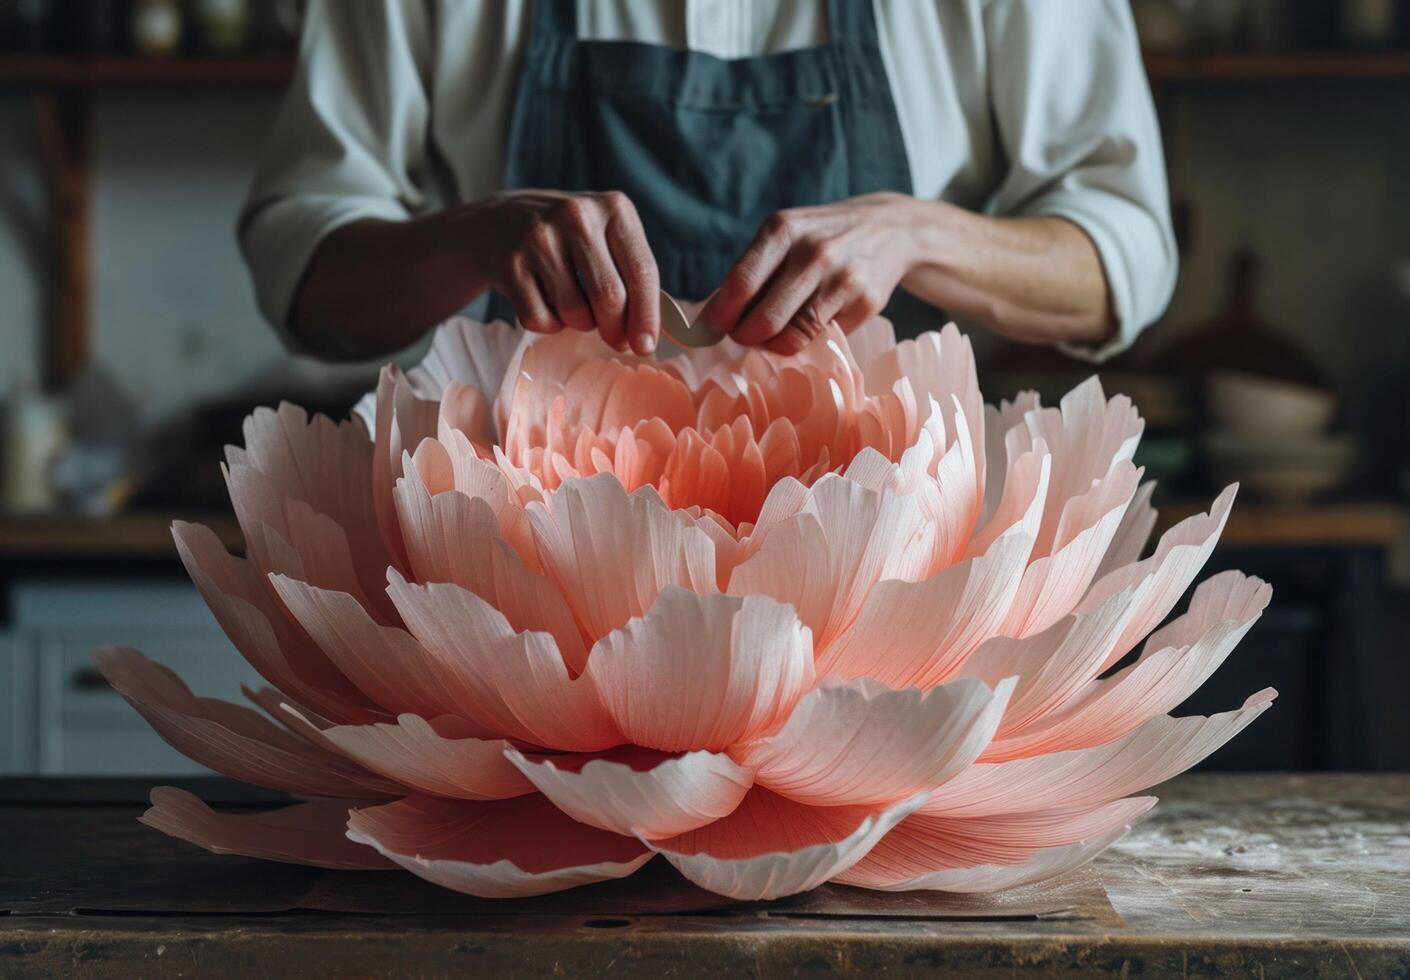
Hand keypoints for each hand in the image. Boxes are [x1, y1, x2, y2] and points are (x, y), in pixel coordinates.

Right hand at [467, 190, 660, 354]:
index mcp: (613, 208)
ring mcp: (540, 239)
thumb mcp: (605, 236)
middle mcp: (577, 217)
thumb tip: (644, 336)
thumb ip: (630, 275)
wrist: (497, 222)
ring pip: (575, 313)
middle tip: (616, 340)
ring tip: (573, 304)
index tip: (646, 346)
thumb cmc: (567, 237)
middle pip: (610, 296)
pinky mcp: (511, 264)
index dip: (647, 317)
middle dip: (616, 330)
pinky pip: (541, 319)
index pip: (642, 271)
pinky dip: (548, 324)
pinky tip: (544, 301)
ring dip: (580, 323)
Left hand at [697, 193, 922, 354]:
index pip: (740, 284)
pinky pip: (820, 338)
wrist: (889, 228)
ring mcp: (842, 279)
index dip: (719, 316)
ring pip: (791, 336)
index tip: (709, 329)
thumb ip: (750, 271)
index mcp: (783, 230)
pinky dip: (805, 340)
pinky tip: (806, 324)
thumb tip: (707, 317)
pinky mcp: (865, 303)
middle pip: (764, 320)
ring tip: (772, 333)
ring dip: (773, 344)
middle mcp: (813, 253)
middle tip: (744, 335)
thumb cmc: (820, 236)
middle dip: (745, 336)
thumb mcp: (784, 236)